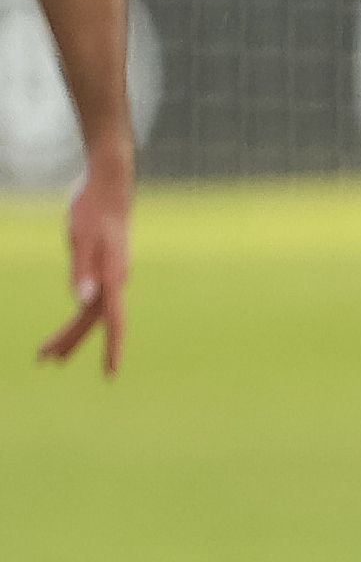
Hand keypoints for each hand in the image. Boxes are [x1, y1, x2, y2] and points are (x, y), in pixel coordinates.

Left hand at [35, 147, 124, 374]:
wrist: (110, 186)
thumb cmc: (92, 209)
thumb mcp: (79, 238)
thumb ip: (81, 271)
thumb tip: (81, 302)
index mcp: (113, 276)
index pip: (112, 321)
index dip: (111, 349)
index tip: (109, 375)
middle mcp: (116, 280)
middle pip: (93, 321)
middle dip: (70, 342)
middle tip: (44, 361)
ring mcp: (112, 276)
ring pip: (91, 313)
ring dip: (70, 333)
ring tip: (48, 354)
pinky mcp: (106, 270)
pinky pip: (91, 301)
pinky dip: (76, 317)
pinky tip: (68, 324)